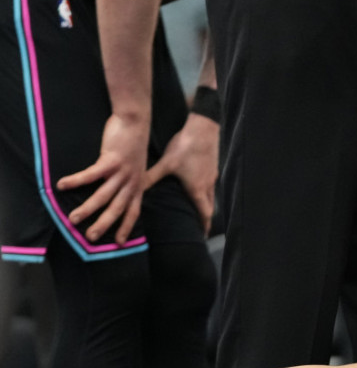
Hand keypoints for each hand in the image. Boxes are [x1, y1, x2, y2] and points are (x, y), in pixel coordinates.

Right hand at [57, 112, 149, 244]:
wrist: (136, 121)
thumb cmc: (133, 143)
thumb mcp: (137, 167)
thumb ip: (132, 180)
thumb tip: (124, 191)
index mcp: (138, 186)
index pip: (133, 212)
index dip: (126, 228)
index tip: (118, 242)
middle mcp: (131, 183)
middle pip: (117, 209)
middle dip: (104, 225)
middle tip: (90, 238)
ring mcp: (121, 173)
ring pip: (103, 196)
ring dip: (87, 209)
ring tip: (72, 219)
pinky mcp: (110, 160)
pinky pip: (91, 175)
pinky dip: (76, 181)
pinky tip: (62, 185)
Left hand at [144, 113, 219, 234]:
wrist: (203, 130)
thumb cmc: (184, 148)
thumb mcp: (166, 164)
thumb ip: (150, 177)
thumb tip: (133, 188)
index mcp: (196, 189)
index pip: (203, 214)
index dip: (203, 226)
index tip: (202, 236)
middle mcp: (206, 186)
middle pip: (209, 207)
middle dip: (205, 217)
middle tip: (200, 226)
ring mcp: (211, 177)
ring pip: (210, 196)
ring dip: (206, 204)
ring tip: (198, 207)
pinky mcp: (212, 168)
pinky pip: (210, 184)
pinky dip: (205, 190)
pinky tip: (198, 184)